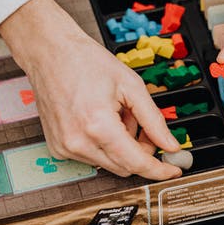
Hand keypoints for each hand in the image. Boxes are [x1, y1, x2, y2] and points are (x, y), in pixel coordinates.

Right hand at [0, 0, 183, 179]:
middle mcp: (78, 142)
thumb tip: (170, 145)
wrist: (50, 53)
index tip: (173, 170)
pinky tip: (100, 120)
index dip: (159, 169)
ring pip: (109, 163)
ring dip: (121, 146)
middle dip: (140, 150)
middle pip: (124, 167)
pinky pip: (91, 158)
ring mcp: (65, 147)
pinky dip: (103, 145)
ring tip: (116, 114)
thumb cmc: (86, 62)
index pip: (136, 162)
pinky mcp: (57, 148)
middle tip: (144, 127)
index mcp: (98, 125)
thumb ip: (154, 120)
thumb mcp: (131, 85)